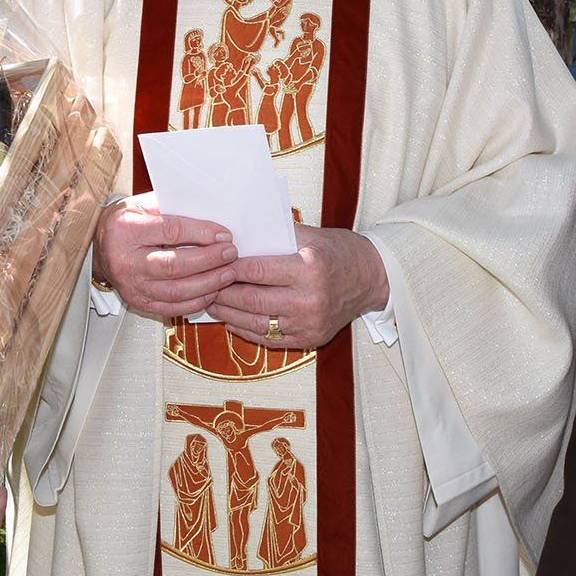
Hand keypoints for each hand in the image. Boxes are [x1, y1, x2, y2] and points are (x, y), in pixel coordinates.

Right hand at [94, 195, 239, 318]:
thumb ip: (173, 208)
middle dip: (209, 261)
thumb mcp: (143, 205)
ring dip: (208, 284)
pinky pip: (171, 307)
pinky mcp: (138, 301)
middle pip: (174, 265)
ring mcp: (131, 285)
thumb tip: (211, 215)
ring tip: (228, 274)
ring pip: (176, 291)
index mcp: (127, 229)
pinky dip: (195, 302)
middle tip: (231, 255)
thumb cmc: (125, 222)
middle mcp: (126, 260)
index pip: (171, 231)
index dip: (201, 234)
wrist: (99, 246)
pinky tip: (212, 292)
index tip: (224, 235)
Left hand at [204, 225, 388, 349]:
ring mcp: (309, 324)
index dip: (230, 267)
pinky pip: (269, 338)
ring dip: (228, 314)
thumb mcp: (310, 236)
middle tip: (203, 284)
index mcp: (309, 269)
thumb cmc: (338, 252)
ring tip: (211, 302)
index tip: (212, 262)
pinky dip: (246, 329)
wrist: (371, 278)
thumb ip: (275, 237)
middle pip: (252, 299)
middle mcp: (309, 300)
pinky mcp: (309, 340)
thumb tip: (236, 238)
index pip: (257, 270)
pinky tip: (232, 320)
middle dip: (222, 292)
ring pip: (256, 323)